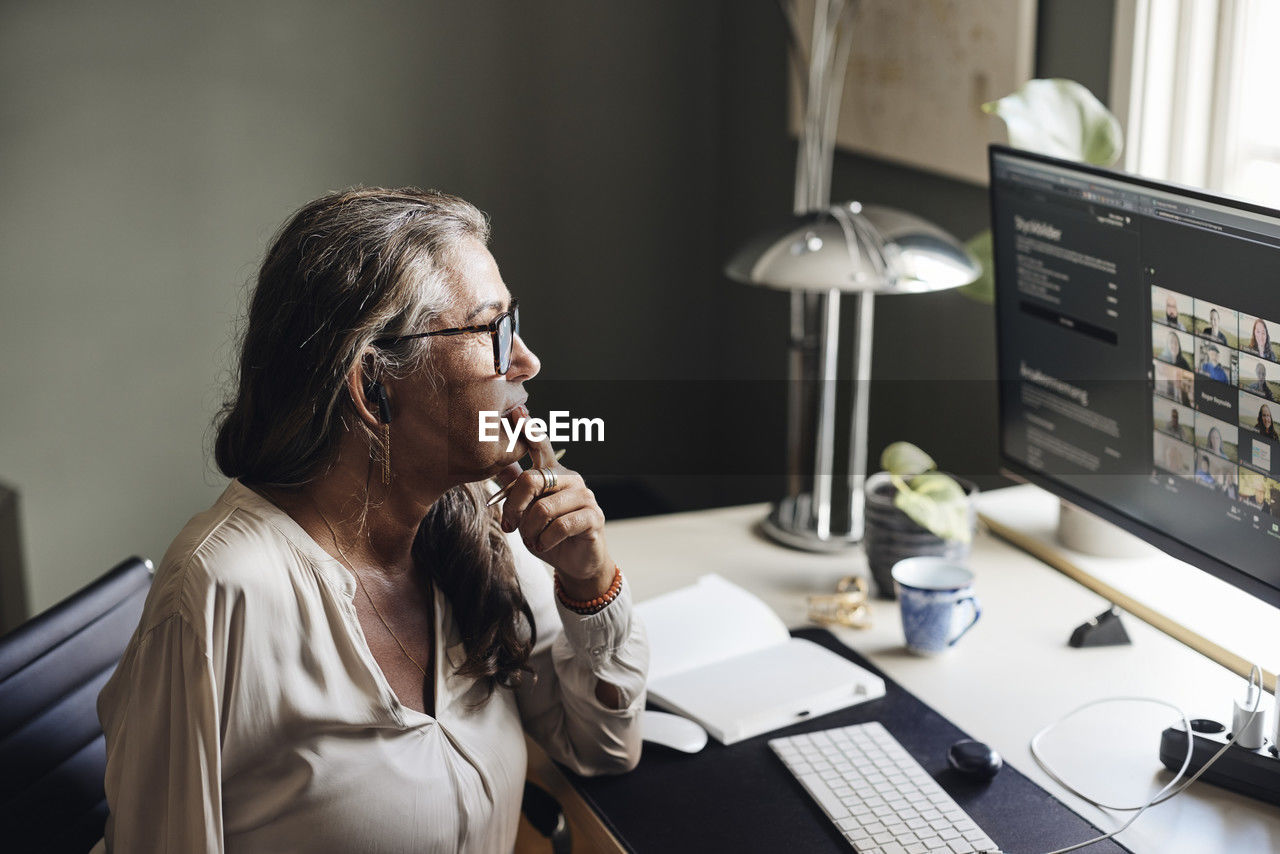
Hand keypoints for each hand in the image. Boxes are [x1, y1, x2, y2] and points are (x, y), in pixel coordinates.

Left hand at [495, 431, 612, 598]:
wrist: (574, 563)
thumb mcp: (526, 511)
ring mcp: (584, 496)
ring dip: (531, 531)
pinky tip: (545, 545)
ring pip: (543, 508)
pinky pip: (561, 525)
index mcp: (553, 473)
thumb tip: (495, 463)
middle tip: (509, 525)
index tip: (517, 414)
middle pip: (532, 480)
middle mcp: (570, 479)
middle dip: (514, 506)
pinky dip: (546, 540)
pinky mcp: (593, 516)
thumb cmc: (549, 533)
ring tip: (533, 540)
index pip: (540, 446)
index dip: (529, 431)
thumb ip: (516, 487)